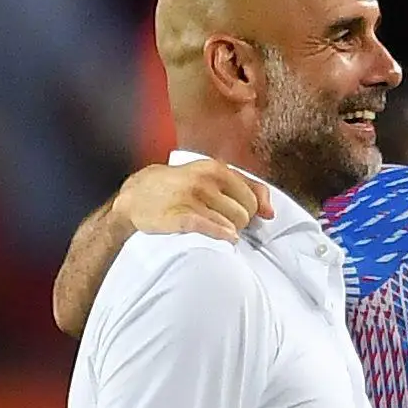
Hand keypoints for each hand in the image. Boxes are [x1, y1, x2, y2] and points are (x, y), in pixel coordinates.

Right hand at [116, 159, 272, 242]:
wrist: (138, 195)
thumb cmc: (181, 187)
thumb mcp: (213, 178)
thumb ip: (247, 189)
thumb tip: (270, 213)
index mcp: (216, 169)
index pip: (252, 199)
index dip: (249, 212)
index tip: (235, 215)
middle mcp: (204, 181)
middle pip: (244, 214)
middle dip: (239, 223)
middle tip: (223, 223)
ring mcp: (191, 198)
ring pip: (232, 225)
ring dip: (228, 232)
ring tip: (214, 229)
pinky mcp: (179, 216)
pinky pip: (210, 228)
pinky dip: (221, 235)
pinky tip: (224, 238)